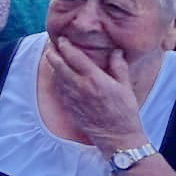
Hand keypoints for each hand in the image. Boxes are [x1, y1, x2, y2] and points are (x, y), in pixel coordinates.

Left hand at [44, 36, 145, 155]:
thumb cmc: (124, 112)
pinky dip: (57, 78)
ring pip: (56, 76)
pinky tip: (58, 74)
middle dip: (52, 52)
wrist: (116, 136)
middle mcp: (80, 86)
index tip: (62, 39)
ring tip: (51, 55)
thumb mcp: (125, 87)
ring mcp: (72, 96)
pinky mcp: (68, 105)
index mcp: (95, 79)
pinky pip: (59, 88)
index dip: (65, 46)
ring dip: (52, 64)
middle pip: (58, 64)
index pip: (74, 56)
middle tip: (50, 44)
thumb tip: (116, 51)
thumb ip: (119, 67)